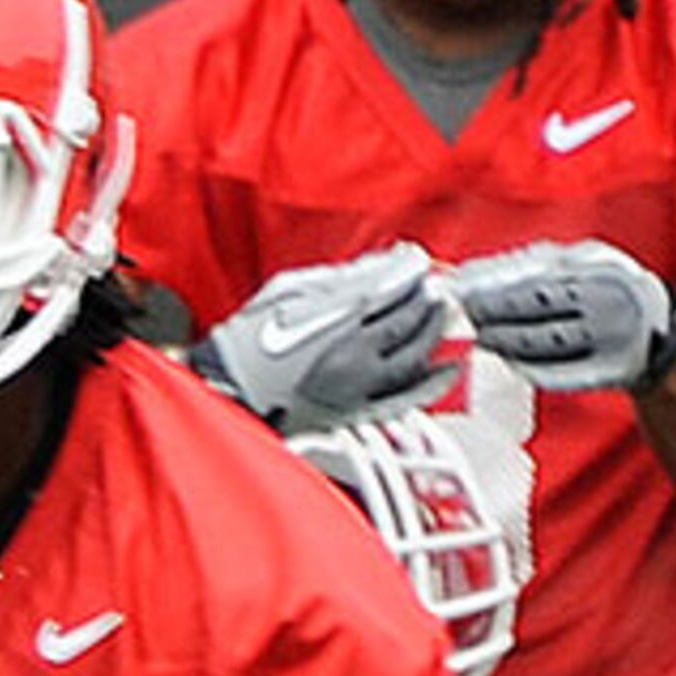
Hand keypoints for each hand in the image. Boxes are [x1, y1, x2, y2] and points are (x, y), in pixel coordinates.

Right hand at [189, 244, 458, 430]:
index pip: (389, 290)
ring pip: (414, 359)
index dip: (410, 273)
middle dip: (427, 300)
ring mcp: (357, 389)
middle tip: (437, 286)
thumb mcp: (290, 291)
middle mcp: (352, 358)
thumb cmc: (248, 341)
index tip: (419, 263)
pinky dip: (433, 383)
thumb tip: (384, 265)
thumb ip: (342, 279)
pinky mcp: (355, 413)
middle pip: (407, 323)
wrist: (227, 391)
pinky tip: (448, 369)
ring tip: (443, 314)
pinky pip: (406, 398)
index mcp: (332, 323)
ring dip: (436, 333)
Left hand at [444, 239, 675, 392]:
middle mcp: (606, 299)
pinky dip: (530, 367)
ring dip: (508, 341)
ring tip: (484, 338)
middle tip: (468, 316)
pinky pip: (561, 371)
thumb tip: (467, 274)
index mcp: (598, 267)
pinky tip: (510, 359)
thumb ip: (533, 265)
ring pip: (546, 341)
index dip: (495, 285)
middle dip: (496, 312)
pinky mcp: (609, 369)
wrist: (656, 329)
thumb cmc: (602, 290)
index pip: (536, 275)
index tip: (463, 291)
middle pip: (538, 305)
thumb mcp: (580, 264)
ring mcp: (609, 336)